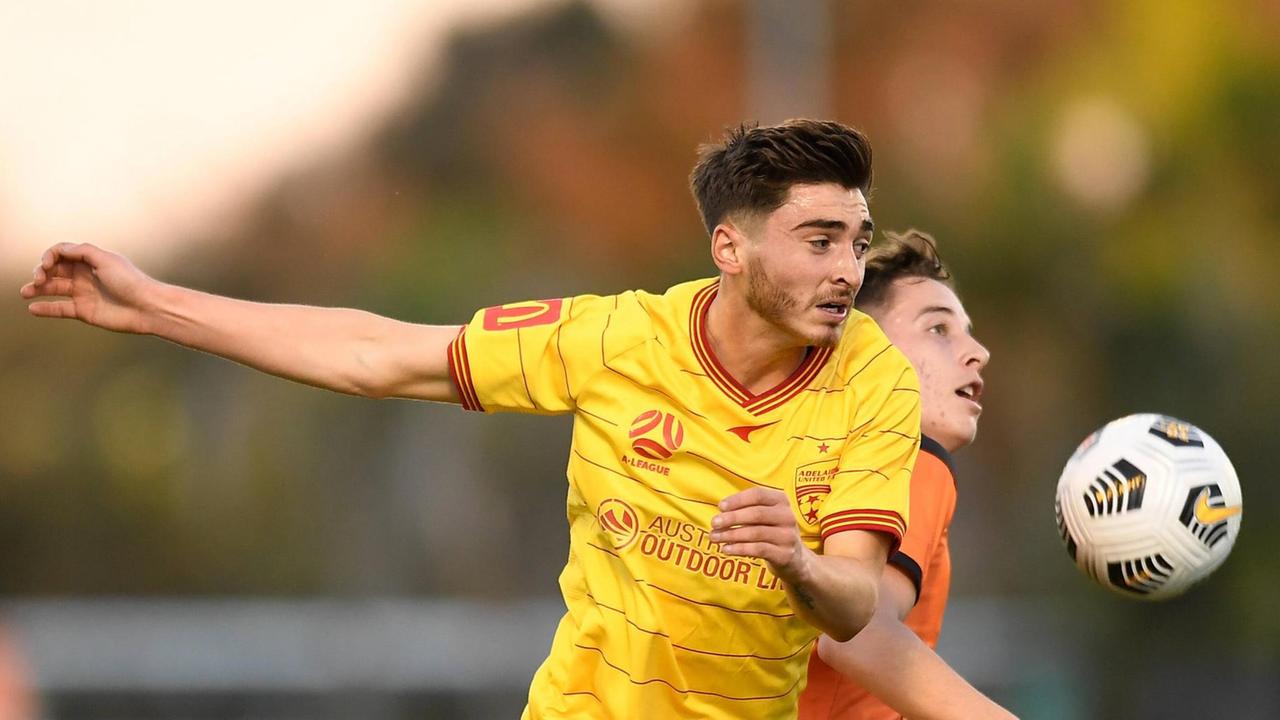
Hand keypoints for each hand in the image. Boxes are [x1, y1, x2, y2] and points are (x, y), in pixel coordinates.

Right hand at [20, 243, 157, 332]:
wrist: (147, 307)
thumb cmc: (130, 281)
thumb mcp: (106, 260)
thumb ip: (82, 251)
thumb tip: (60, 249)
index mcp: (90, 260)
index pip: (61, 253)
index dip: (49, 256)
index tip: (47, 264)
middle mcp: (84, 275)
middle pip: (54, 270)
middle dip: (41, 272)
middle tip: (36, 280)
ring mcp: (83, 293)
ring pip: (53, 288)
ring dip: (36, 289)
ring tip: (25, 293)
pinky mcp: (84, 311)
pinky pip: (59, 308)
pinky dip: (45, 308)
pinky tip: (33, 309)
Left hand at [711, 487, 811, 584]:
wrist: (795, 559)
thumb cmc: (771, 531)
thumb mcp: (764, 516)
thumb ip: (745, 510)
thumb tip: (720, 512)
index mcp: (781, 500)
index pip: (758, 494)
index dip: (738, 499)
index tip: (720, 507)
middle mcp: (787, 516)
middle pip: (756, 513)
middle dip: (732, 518)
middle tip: (714, 523)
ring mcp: (788, 536)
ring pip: (755, 533)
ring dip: (731, 535)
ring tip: (714, 538)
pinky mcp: (785, 554)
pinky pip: (758, 550)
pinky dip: (739, 549)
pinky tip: (726, 549)